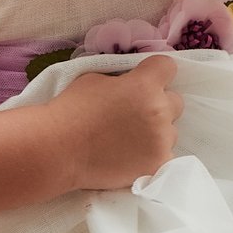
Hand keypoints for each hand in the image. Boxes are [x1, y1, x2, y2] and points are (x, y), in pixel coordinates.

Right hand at [48, 55, 182, 191]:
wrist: (58, 149)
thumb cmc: (72, 108)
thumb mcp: (97, 79)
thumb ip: (124, 80)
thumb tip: (133, 84)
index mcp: (145, 84)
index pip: (168, 67)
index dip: (156, 72)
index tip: (145, 80)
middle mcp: (159, 110)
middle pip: (175, 101)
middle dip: (158, 104)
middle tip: (135, 114)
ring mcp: (160, 140)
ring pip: (171, 131)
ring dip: (157, 132)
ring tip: (130, 140)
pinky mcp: (157, 165)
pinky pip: (165, 156)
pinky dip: (152, 156)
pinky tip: (132, 157)